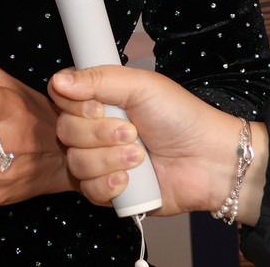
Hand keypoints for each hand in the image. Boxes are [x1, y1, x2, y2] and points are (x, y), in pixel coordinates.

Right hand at [49, 65, 265, 222]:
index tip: (99, 107)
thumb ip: (99, 79)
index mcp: (100, 101)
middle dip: (98, 134)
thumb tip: (58, 81)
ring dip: (108, 160)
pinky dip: (109, 185)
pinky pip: (88, 191)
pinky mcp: (109, 191)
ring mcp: (101, 161)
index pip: (61, 98)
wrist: (210, 161)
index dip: (74, 105)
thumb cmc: (181, 117)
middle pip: (64, 131)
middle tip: (132, 132)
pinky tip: (130, 180)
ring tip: (140, 156)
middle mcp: (95, 130)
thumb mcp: (142, 87)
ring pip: (75, 162)